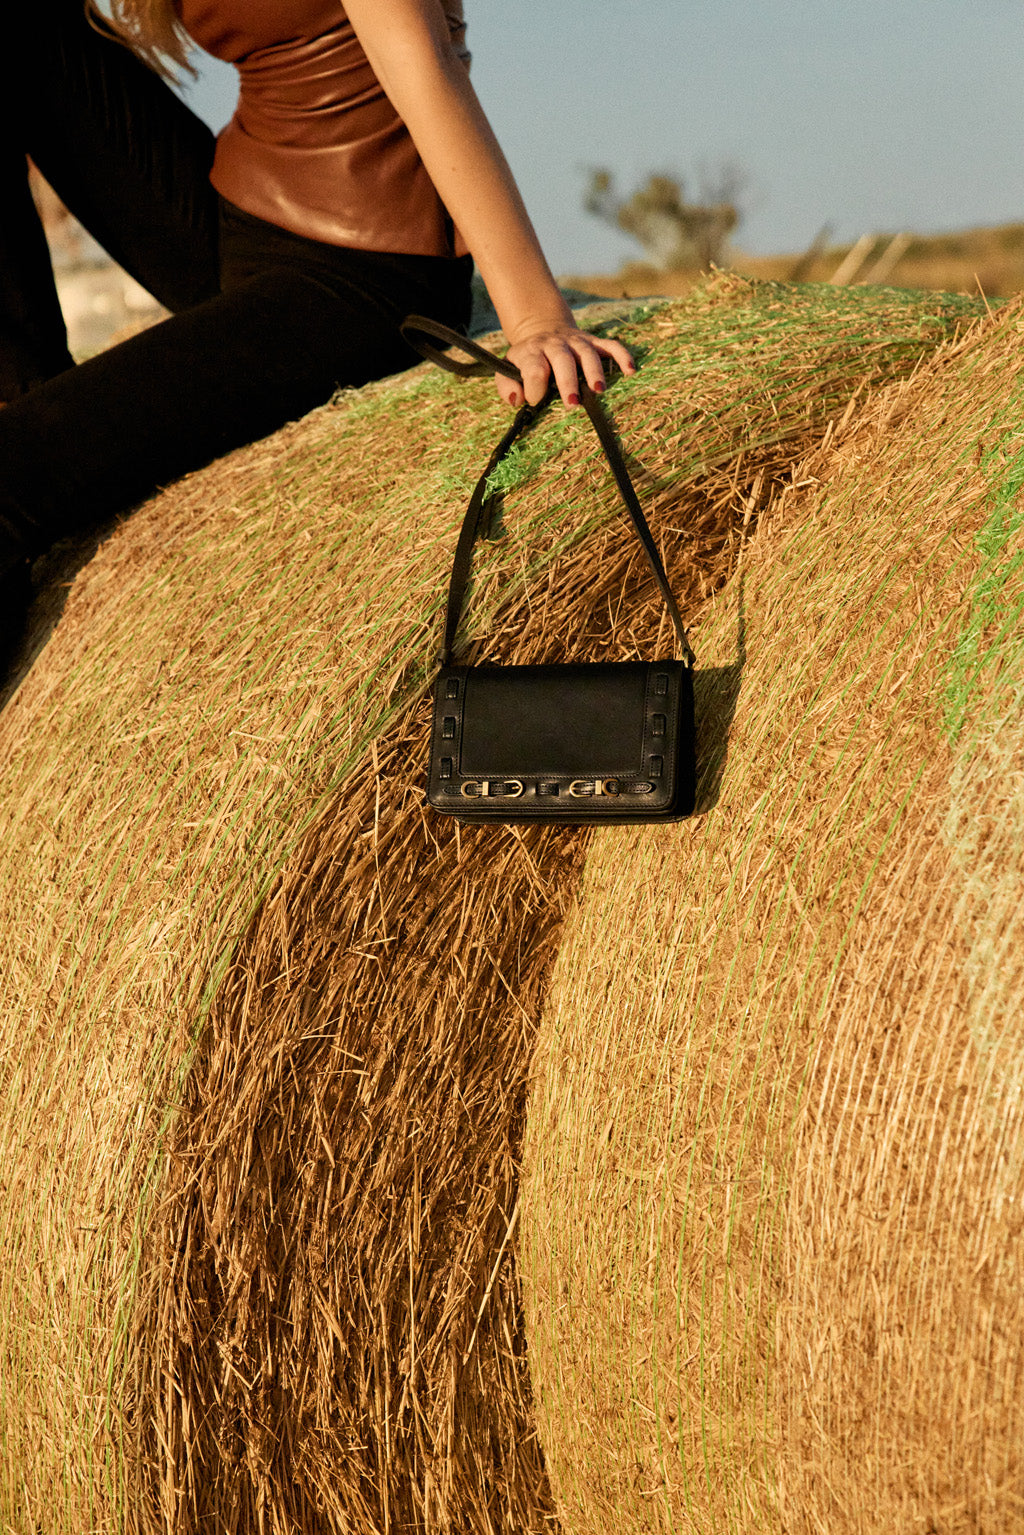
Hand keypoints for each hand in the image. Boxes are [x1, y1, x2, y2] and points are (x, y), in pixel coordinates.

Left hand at [502, 325, 636, 408]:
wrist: (541, 330)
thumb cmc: (526, 361)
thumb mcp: (507, 370)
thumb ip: (507, 386)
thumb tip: (517, 400)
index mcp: (532, 352)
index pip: (534, 367)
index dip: (534, 385)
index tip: (536, 401)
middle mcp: (554, 344)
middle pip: (562, 359)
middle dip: (568, 382)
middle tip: (572, 404)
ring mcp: (576, 342)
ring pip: (587, 352)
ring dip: (594, 370)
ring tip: (598, 390)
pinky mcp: (593, 341)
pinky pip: (610, 345)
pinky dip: (622, 356)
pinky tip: (630, 370)